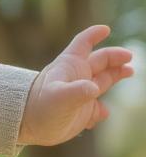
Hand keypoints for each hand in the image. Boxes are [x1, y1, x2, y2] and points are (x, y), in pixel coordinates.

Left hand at [18, 25, 133, 145]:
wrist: (27, 127)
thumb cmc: (39, 107)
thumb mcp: (59, 97)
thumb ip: (76, 92)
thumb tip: (93, 88)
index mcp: (69, 66)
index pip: (82, 44)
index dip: (93, 34)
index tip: (106, 29)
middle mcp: (76, 78)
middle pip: (100, 60)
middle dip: (115, 57)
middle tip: (129, 57)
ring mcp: (80, 94)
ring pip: (103, 80)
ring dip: (116, 75)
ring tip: (129, 72)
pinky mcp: (82, 111)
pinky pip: (98, 108)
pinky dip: (102, 111)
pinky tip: (101, 115)